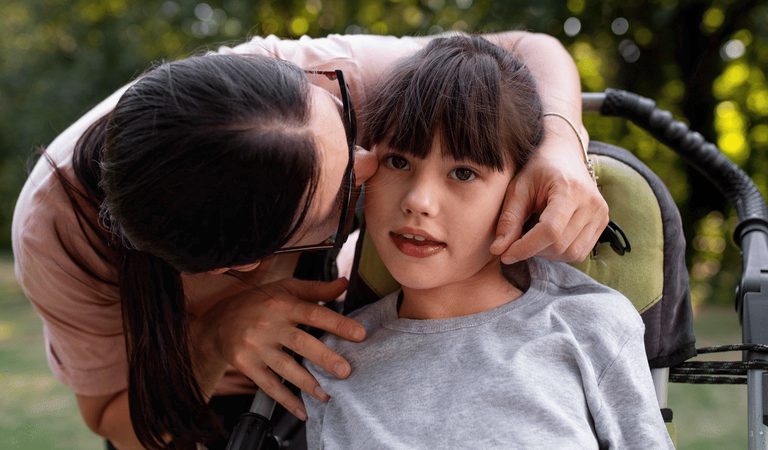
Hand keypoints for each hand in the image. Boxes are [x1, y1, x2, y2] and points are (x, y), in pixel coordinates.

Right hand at [196, 277, 365, 420]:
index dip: (337, 324)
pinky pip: (269, 385)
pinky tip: (303, 410)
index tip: (360, 334)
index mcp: (283, 304)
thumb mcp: (285, 288)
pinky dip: (286, 400)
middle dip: (324, 357)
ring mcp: (256, 347)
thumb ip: (316, 289)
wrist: (218, 322)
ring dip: (308, 383)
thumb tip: (345, 284)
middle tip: (345, 371)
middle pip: (300, 342)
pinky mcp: (247, 365)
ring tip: (328, 394)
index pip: (314, 313)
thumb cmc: (258, 303)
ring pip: (285, 367)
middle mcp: (269, 325)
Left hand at [490, 129, 607, 262]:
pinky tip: (549, 238)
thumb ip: (509, 219)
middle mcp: (591, 203)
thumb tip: (498, 250)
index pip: (550, 231)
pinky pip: (581, 252)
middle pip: (559, 245)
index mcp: (570, 190)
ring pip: (571, 253)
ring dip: (547, 253)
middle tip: (517, 241)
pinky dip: (561, 252)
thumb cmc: (537, 169)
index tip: (505, 255)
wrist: (563, 154)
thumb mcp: (518, 188)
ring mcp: (600, 214)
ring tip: (533, 237)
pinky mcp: (602, 222)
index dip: (525, 247)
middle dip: (533, 250)